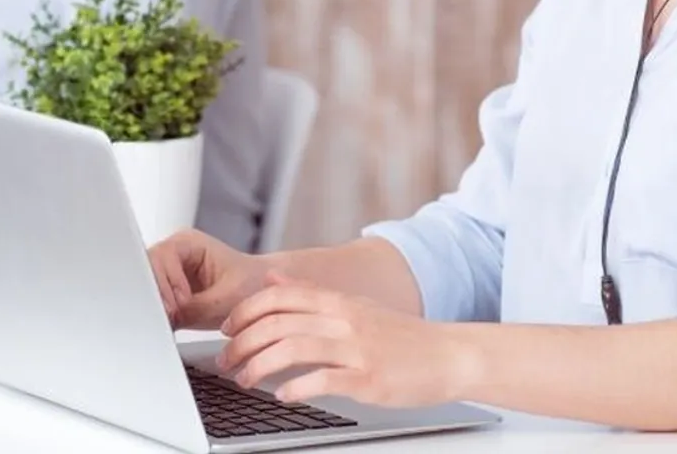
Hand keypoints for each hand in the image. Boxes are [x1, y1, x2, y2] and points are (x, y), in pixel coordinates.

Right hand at [148, 229, 272, 329]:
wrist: (263, 292)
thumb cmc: (252, 285)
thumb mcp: (225, 300)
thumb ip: (193, 309)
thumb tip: (166, 318)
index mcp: (188, 243)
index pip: (161, 257)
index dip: (165, 282)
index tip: (175, 305)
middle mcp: (175, 254)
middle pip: (147, 270)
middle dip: (157, 296)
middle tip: (171, 317)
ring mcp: (169, 272)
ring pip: (147, 287)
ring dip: (158, 306)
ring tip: (175, 321)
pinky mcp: (169, 292)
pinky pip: (154, 301)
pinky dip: (160, 314)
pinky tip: (170, 324)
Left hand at [217, 272, 464, 406]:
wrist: (450, 355)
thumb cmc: (402, 337)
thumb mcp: (355, 305)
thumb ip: (312, 294)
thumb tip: (272, 281)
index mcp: (338, 301)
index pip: (278, 297)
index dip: (244, 312)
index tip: (226, 330)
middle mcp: (343, 320)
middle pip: (276, 323)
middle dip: (241, 343)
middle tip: (225, 362)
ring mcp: (356, 349)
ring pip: (292, 349)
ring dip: (259, 367)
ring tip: (244, 381)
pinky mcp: (368, 378)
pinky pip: (323, 380)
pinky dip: (296, 388)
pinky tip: (282, 396)